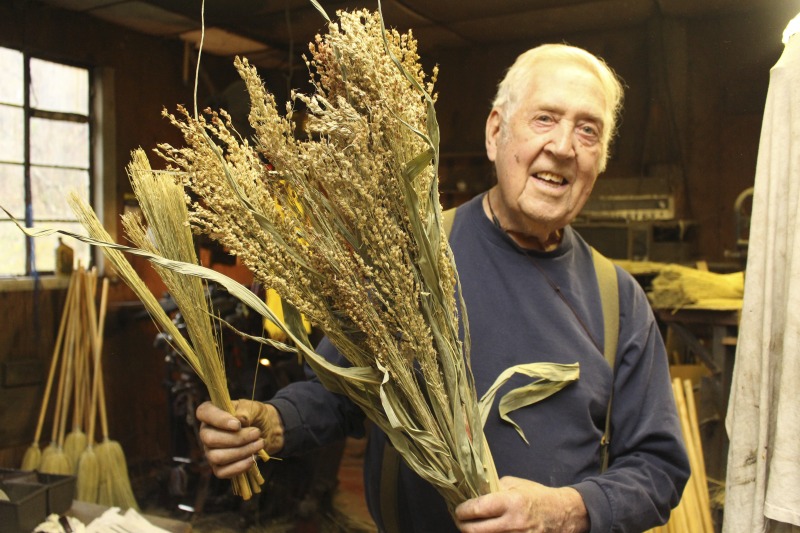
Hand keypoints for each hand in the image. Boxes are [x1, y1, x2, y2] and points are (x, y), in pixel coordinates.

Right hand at [196, 400, 284, 478]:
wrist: (267, 431)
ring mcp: (210, 451)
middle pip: (210, 439)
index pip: (204, 413)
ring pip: (217, 457)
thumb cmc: (256, 417)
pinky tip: (252, 459)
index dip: (219, 420)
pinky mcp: (218, 467)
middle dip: (237, 438)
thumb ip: (246, 411)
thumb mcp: (254, 408)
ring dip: (241, 452)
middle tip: (257, 433)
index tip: (237, 425)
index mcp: (211, 412)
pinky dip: (239, 466)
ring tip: (259, 444)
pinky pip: (222, 472)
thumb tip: (240, 419)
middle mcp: (206, 432)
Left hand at [454, 476, 588, 532]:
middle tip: (460, 520)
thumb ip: (493, 489)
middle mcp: (512, 523)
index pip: (476, 509)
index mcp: (510, 502)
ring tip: (471, 526)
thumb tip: (472, 494)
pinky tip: (485, 532)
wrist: (562, 514)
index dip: (461, 510)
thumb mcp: (515, 484)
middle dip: (462, 525)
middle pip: (473, 531)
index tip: (458, 509)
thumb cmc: (537, 496)